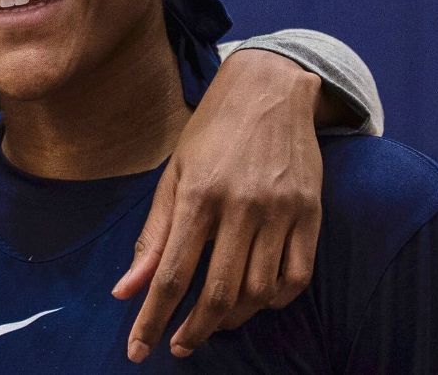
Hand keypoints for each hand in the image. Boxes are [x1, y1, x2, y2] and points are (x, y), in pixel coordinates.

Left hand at [111, 48, 323, 361]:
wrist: (269, 89)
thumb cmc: (210, 132)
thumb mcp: (173, 175)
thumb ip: (153, 236)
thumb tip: (126, 290)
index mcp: (197, 194)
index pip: (171, 273)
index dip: (152, 318)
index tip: (138, 349)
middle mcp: (240, 205)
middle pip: (218, 291)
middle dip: (193, 330)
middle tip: (178, 346)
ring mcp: (281, 210)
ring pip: (260, 291)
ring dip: (233, 318)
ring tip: (212, 322)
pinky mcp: (311, 212)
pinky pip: (297, 275)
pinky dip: (275, 300)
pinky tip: (255, 301)